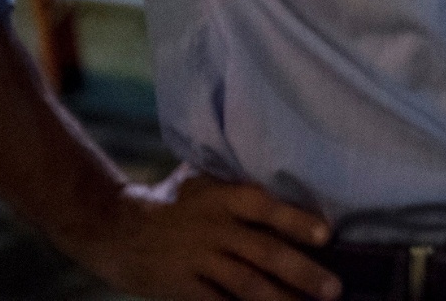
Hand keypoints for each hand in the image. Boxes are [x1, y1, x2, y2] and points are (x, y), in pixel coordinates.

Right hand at [78, 166, 338, 300]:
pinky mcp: (181, 289)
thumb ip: (236, 176)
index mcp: (222, 198)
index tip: (327, 234)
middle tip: (334, 289)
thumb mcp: (201, 178)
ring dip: (281, 299)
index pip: (265, 208)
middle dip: (302, 273)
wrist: (112, 227)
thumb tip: (282, 159)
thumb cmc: (170, 199)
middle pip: (264, 253)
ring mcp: (197, 261)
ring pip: (246, 285)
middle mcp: (214, 229)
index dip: (296, 221)